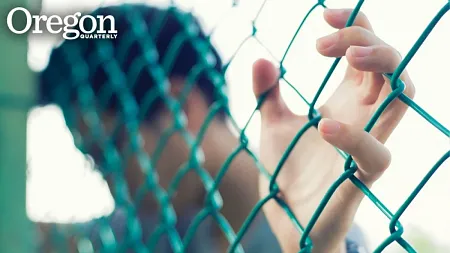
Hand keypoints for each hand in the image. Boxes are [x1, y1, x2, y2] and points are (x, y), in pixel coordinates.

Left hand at [253, 8, 414, 252]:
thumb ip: (267, 94)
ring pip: (403, 96)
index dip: (356, 23)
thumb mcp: (272, 125)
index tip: (324, 15)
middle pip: (392, 64)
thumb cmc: (288, 172)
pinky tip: (323, 125)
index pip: (367, 51)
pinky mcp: (361, 178)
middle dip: (365, 38)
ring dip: (383, 65)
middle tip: (323, 43)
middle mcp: (363, 117)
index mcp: (346, 100)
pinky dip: (354, 135)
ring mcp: (366, 145)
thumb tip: (261, 58)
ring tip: (345, 56)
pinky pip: (376, 153)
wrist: (288, 219)